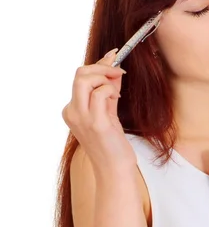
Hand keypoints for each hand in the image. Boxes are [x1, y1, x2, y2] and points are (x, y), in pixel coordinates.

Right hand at [62, 48, 135, 171]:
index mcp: (72, 109)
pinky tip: (118, 100)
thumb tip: (113, 64)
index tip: (114, 58)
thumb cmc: (112, 142)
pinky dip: (112, 90)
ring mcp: (82, 118)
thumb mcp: (108, 110)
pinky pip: (102, 93)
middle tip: (118, 72)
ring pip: (86, 80)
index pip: (80, 77)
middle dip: (101, 67)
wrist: (114, 168)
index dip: (99, 64)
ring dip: (106, 78)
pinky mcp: (96, 123)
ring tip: (117, 92)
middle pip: (79, 74)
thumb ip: (108, 88)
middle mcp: (72, 112)